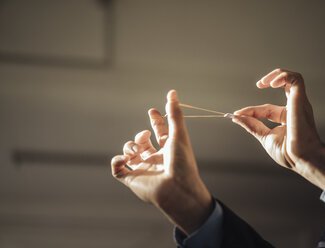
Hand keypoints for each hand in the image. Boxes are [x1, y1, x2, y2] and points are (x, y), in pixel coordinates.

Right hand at [111, 90, 211, 234]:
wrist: (177, 190)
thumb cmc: (182, 163)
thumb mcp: (178, 134)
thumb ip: (174, 113)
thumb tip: (172, 92)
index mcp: (168, 149)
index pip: (160, 132)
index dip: (156, 121)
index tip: (152, 111)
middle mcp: (155, 159)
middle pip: (142, 142)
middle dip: (140, 136)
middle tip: (145, 136)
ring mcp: (143, 169)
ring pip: (129, 153)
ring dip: (129, 147)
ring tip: (136, 152)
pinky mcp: (132, 179)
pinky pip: (117, 169)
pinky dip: (117, 161)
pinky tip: (124, 160)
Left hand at [232, 69, 324, 189]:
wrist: (301, 158)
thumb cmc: (289, 153)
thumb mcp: (264, 136)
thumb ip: (251, 125)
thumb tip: (236, 117)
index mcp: (287, 118)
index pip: (266, 109)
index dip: (251, 110)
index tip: (237, 114)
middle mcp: (294, 108)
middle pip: (283, 86)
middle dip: (270, 79)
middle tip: (259, 84)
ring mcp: (298, 103)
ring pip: (292, 78)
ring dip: (277, 74)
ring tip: (264, 82)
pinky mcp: (301, 99)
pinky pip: (296, 79)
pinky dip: (283, 76)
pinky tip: (272, 84)